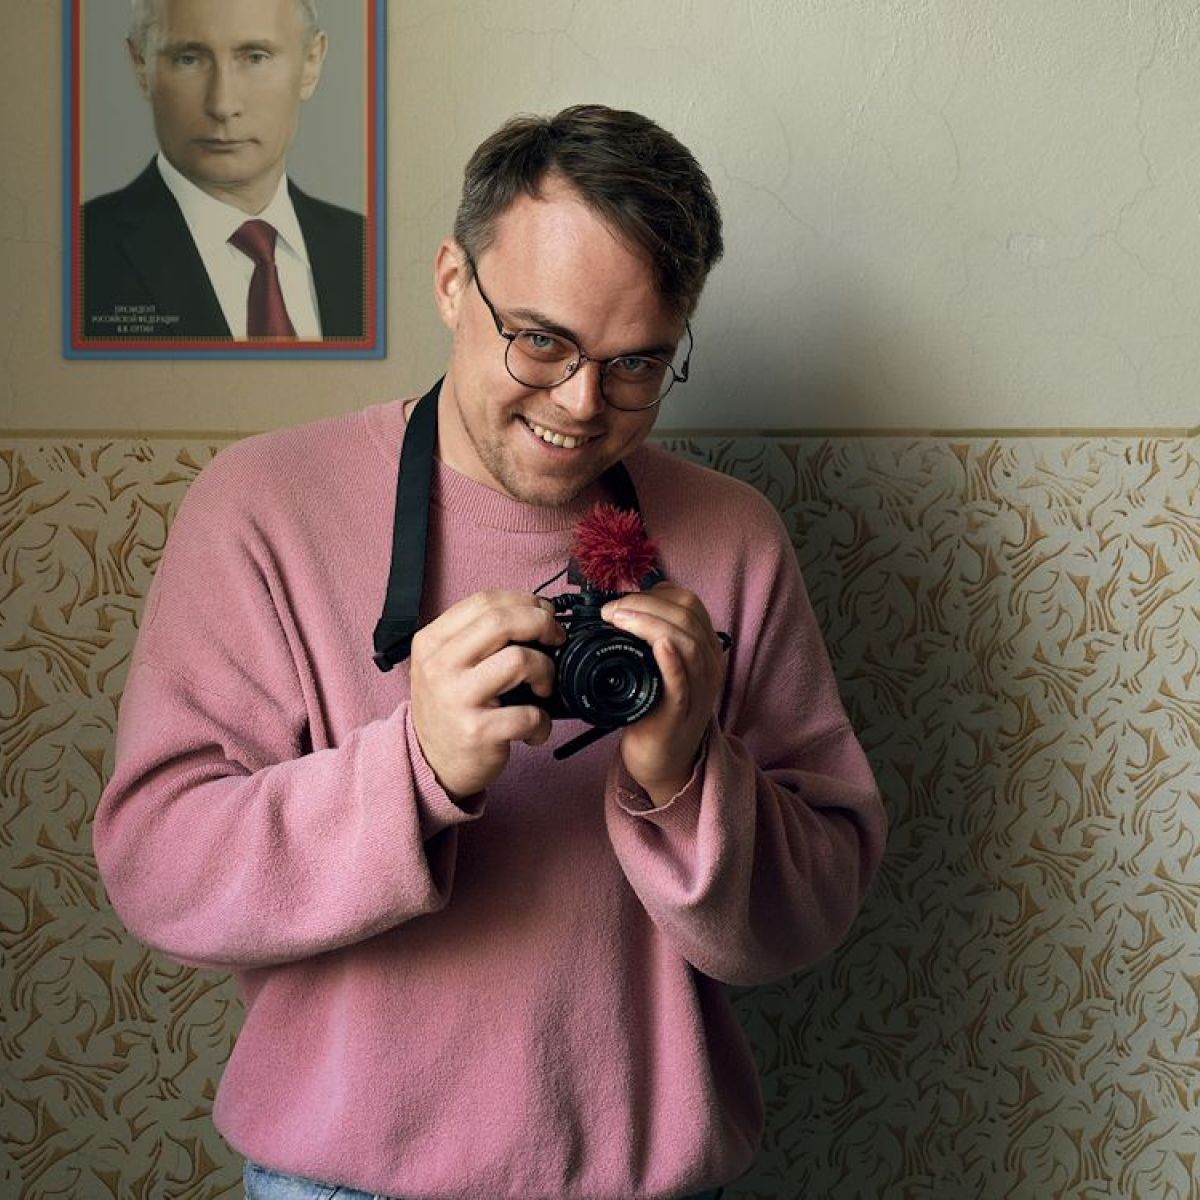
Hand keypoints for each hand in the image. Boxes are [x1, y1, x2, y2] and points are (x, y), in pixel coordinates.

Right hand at [409, 590, 565, 800]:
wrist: (429, 763)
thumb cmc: (448, 709)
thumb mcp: (446, 664)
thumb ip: (477, 637)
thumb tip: (535, 616)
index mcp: (432, 642)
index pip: (484, 602)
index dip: (524, 601)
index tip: (544, 612)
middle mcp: (440, 666)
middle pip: (502, 621)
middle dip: (542, 623)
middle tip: (556, 639)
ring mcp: (456, 698)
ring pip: (519, 660)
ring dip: (545, 671)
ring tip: (544, 689)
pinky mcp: (476, 731)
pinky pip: (527, 713)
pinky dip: (542, 721)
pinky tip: (534, 728)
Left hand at [601, 584, 726, 804]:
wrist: (661, 759)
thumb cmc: (655, 709)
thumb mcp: (661, 666)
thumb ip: (653, 637)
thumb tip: (625, 605)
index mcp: (704, 647)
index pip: (689, 603)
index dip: (654, 594)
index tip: (622, 602)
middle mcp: (709, 665)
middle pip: (687, 617)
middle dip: (645, 605)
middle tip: (611, 611)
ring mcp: (698, 690)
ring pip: (688, 643)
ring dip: (650, 623)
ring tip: (619, 620)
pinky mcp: (681, 714)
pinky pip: (682, 683)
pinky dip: (671, 661)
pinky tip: (659, 646)